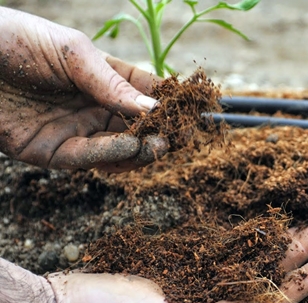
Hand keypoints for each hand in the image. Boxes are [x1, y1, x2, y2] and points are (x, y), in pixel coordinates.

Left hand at [0, 7, 167, 171]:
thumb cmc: (15, 40)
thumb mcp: (72, 52)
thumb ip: (112, 83)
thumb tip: (155, 108)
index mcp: (100, 77)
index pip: (144, 92)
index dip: (169, 102)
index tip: (192, 110)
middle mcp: (92, 106)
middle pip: (137, 127)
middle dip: (159, 132)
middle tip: (177, 136)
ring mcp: (74, 131)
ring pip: (118, 150)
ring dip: (140, 150)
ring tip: (157, 144)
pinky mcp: (52, 152)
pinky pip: (88, 159)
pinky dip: (110, 156)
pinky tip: (128, 148)